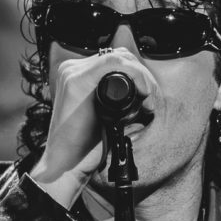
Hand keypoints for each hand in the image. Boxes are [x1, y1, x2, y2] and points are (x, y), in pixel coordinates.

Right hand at [27, 48, 154, 207]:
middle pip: (119, 57)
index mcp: (77, 75)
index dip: (138, 74)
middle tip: (152, 100)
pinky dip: (135, 75)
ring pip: (120, 58)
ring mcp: (72, 72)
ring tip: (149, 101)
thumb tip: (142, 96)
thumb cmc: (85, 145)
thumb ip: (116, 103)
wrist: (68, 163)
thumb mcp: (104, 116)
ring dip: (142, 76)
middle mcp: (72, 69)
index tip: (150, 96)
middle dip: (143, 75)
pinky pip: (113, 64)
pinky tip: (143, 93)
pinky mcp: (77, 80)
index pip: (115, 61)